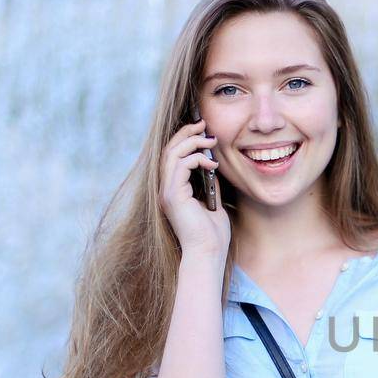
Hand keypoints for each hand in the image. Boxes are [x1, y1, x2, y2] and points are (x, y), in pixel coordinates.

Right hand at [159, 120, 229, 256]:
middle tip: (203, 125)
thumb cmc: (212, 235)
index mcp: (173, 191)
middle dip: (186, 134)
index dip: (184, 140)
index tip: (202, 131)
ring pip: (172, 154)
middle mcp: (165, 190)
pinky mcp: (173, 195)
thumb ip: (208, 185)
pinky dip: (196, 158)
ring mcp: (166, 192)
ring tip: (210, 140)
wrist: (208, 253)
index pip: (172, 158)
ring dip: (192, 142)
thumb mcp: (212, 203)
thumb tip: (213, 167)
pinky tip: (211, 163)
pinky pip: (180, 165)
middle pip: (169, 151)